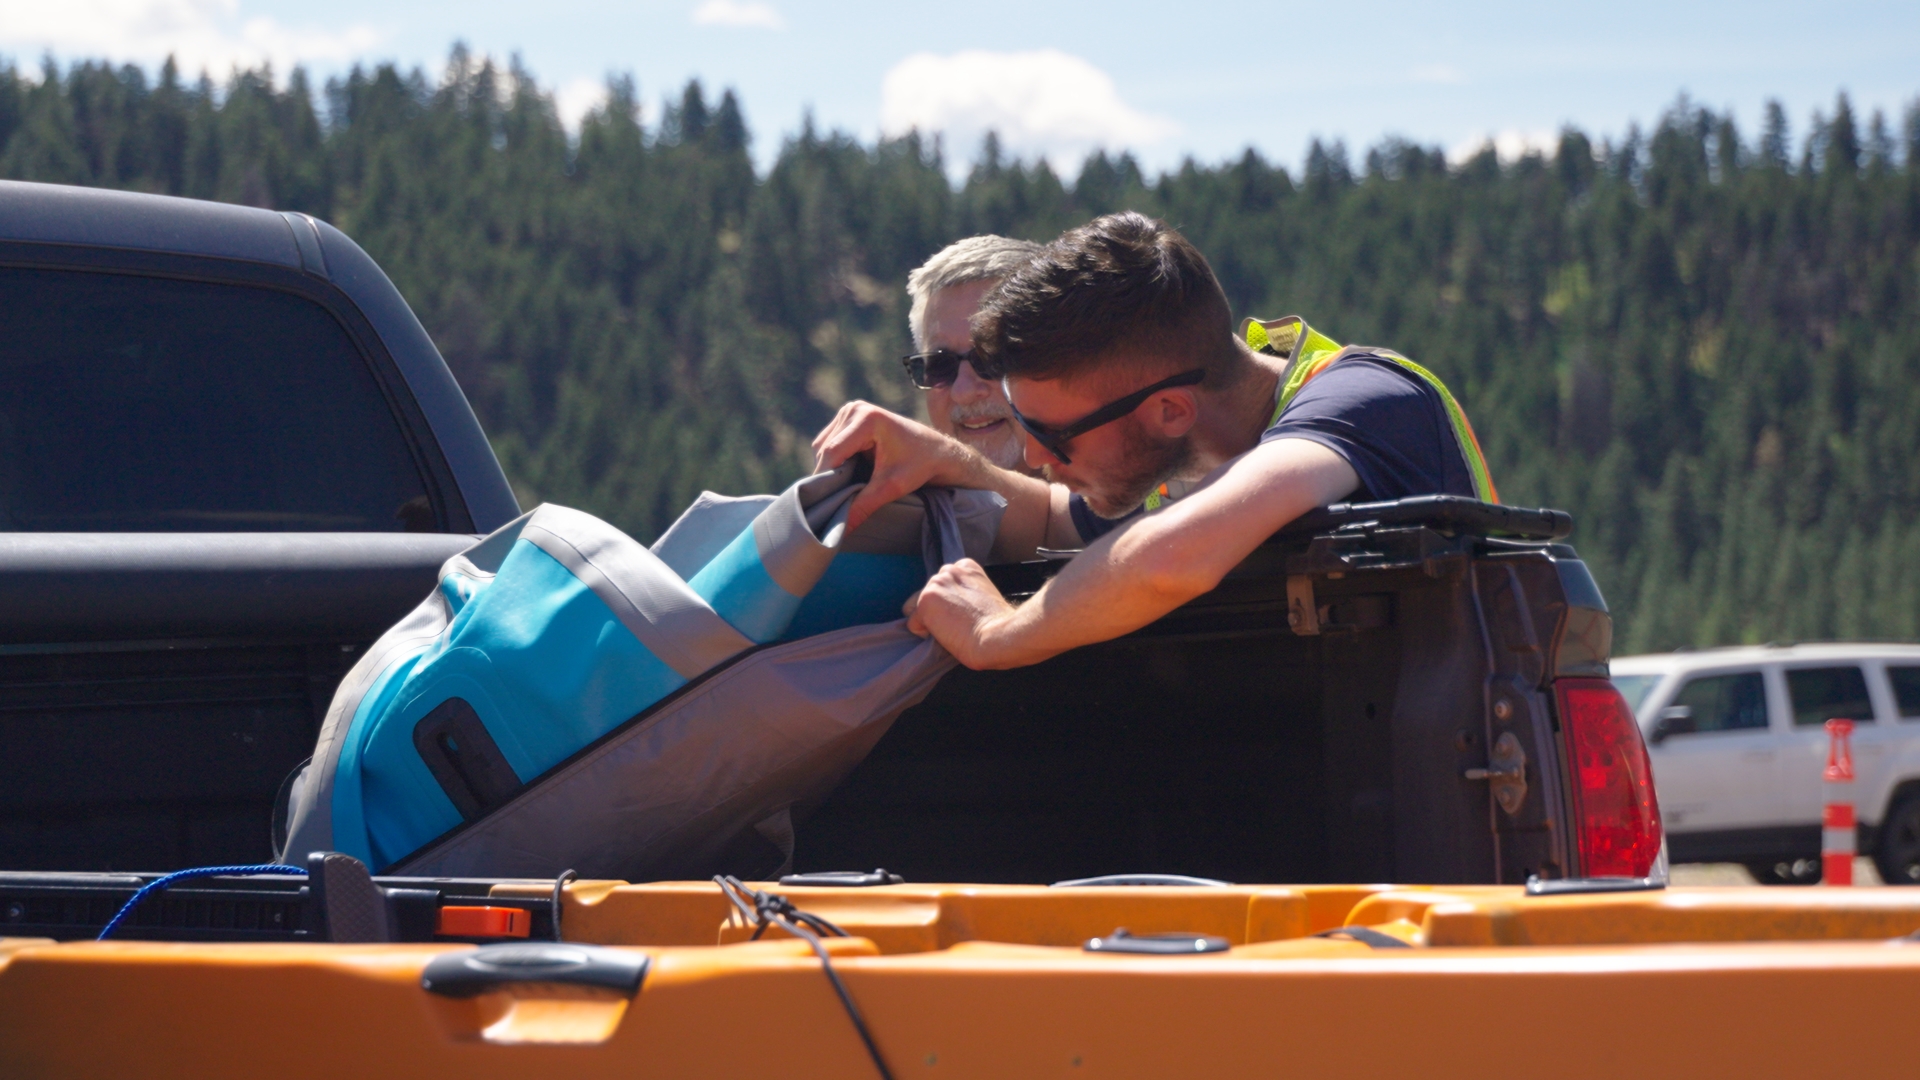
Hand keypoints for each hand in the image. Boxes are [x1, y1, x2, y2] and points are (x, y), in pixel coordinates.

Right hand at [812, 401, 985, 531]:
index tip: (821, 505)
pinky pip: (829, 444)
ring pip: (823, 448)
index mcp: (867, 419)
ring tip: (842, 490)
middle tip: (830, 503)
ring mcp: (850, 412)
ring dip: (830, 470)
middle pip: (825, 450)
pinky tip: (847, 476)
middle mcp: (855, 409)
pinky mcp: (849, 419)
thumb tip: (840, 534)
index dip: (825, 479)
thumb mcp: (891, 487)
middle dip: (827, 476)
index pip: (832, 452)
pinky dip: (835, 463)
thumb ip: (863, 506)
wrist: (937, 451)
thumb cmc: (920, 464)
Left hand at [902, 558, 1024, 669]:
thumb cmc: (997, 626)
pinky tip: (945, 635)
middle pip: (928, 593)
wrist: (997, 636)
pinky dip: (924, 634)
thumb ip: (965, 593)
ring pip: (916, 607)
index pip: (943, 584)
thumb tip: (950, 607)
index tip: (963, 614)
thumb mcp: (983, 597)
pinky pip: (913, 624)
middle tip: (957, 624)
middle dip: (937, 610)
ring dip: (930, 621)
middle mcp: (949, 570)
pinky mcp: (926, 601)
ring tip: (951, 630)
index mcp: (966, 566)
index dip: (949, 603)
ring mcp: (936, 584)